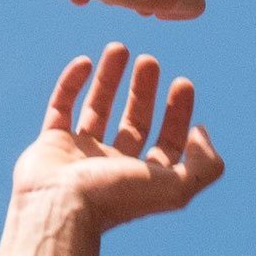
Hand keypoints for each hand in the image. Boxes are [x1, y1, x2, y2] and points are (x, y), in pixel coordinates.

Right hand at [13, 44, 223, 230]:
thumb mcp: (177, 187)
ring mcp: (80, 153)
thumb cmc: (115, 198)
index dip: (178, 113)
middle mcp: (112, 166)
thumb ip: (204, 164)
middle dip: (144, 90)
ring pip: (97, 109)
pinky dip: (72, 83)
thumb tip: (201, 133)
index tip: (182, 83)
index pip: (167, 142)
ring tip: (119, 47)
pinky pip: (61, 106)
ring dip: (109, 78)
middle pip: (134, 121)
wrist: (58, 207)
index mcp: (142, 178)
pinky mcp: (51, 142)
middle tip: (150, 61)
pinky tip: (86, 62)